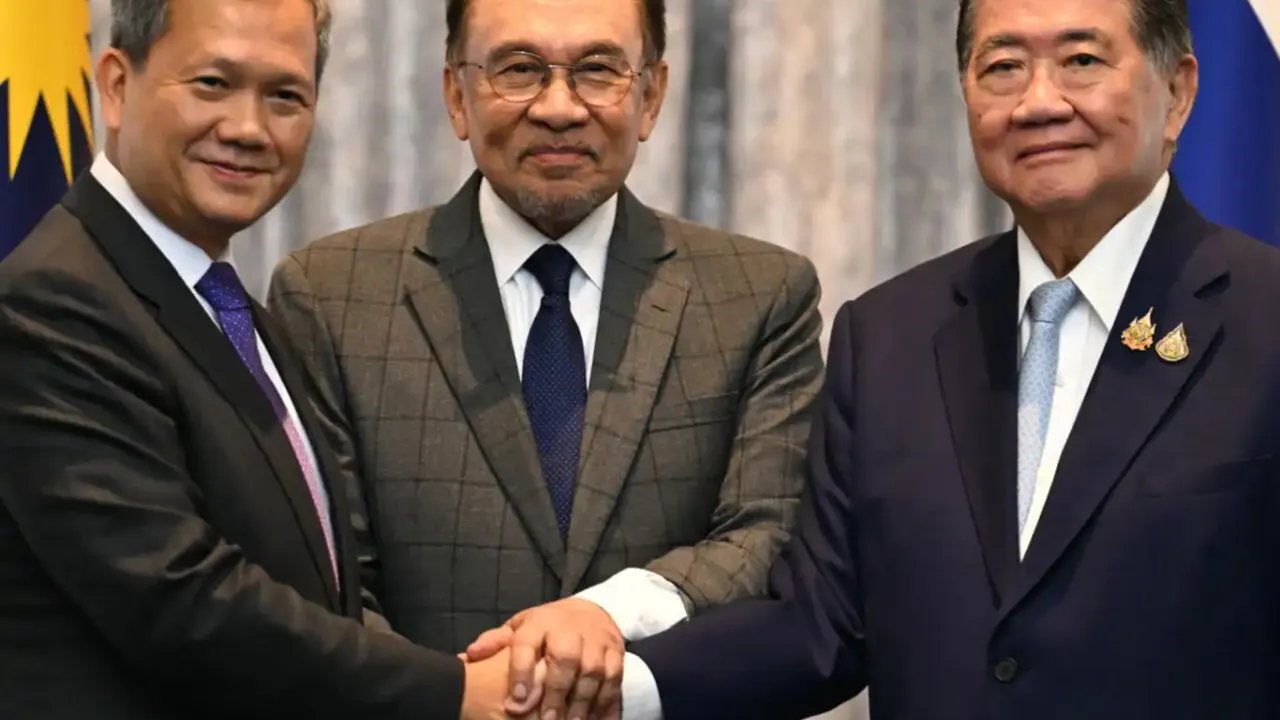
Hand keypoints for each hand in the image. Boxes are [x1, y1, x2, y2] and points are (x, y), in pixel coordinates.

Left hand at [465, 598, 624, 719]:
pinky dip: (608, 703)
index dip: (522, 670)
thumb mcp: (520, 627)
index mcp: (540, 623)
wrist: (592, 611)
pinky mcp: (616, 653)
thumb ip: (496, 641)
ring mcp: (597, 640)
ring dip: (584, 701)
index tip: (517, 700)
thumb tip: (469, 655)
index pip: (527, 642)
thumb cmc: (547, 627)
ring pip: (594, 670)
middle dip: (557, 691)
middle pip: (566, 657)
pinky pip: (616, 679)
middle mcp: (570, 629)